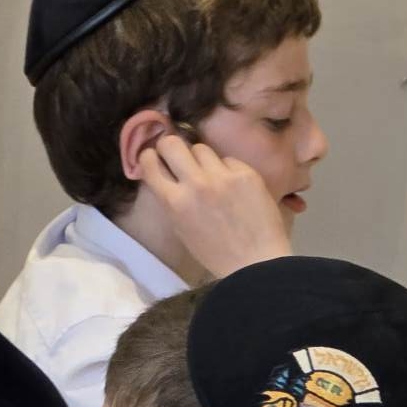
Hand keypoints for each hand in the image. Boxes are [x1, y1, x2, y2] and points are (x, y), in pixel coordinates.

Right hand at [139, 136, 291, 277]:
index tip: (155, 157)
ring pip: (201, 148)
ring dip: (201, 159)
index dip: (150, 156)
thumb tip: (166, 174)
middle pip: (172, 143)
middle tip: (176, 154)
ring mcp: (222, 176)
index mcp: (175, 202)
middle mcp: (195, 184)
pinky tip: (234, 186)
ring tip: (210, 174)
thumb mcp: (181, 228)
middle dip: (170, 146)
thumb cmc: (214, 253)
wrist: (256, 262)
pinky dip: (227, 170)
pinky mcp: (246, 174)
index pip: (150, 162)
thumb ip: (172, 199)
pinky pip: (228, 160)